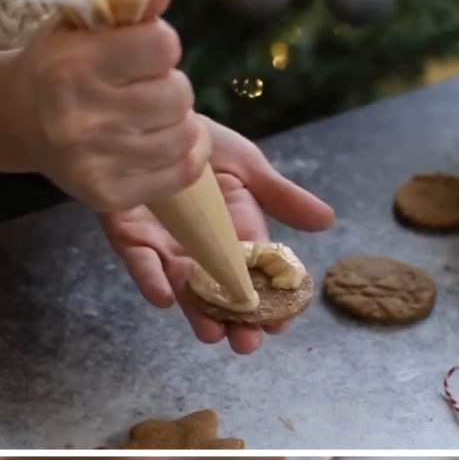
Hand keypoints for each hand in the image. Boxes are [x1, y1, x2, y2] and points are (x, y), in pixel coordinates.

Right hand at [2, 0, 210, 211]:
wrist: (21, 120)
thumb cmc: (61, 67)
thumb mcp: (84, 27)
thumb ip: (129, 11)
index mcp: (75, 65)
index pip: (162, 47)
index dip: (163, 46)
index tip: (148, 52)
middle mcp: (83, 117)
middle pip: (178, 96)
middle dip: (173, 87)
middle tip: (153, 89)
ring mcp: (97, 162)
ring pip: (184, 137)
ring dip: (181, 123)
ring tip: (159, 116)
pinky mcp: (110, 195)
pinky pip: (182, 173)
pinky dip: (190, 155)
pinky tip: (176, 142)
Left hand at [100, 118, 334, 354]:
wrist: (147, 116)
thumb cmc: (198, 139)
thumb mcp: (247, 165)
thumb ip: (281, 197)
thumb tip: (328, 221)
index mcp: (235, 232)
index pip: (257, 275)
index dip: (269, 301)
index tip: (281, 324)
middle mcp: (202, 247)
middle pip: (221, 292)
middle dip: (234, 320)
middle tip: (248, 343)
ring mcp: (165, 245)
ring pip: (184, 289)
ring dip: (198, 313)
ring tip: (213, 334)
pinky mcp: (130, 236)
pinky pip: (140, 263)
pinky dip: (151, 280)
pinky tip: (164, 298)